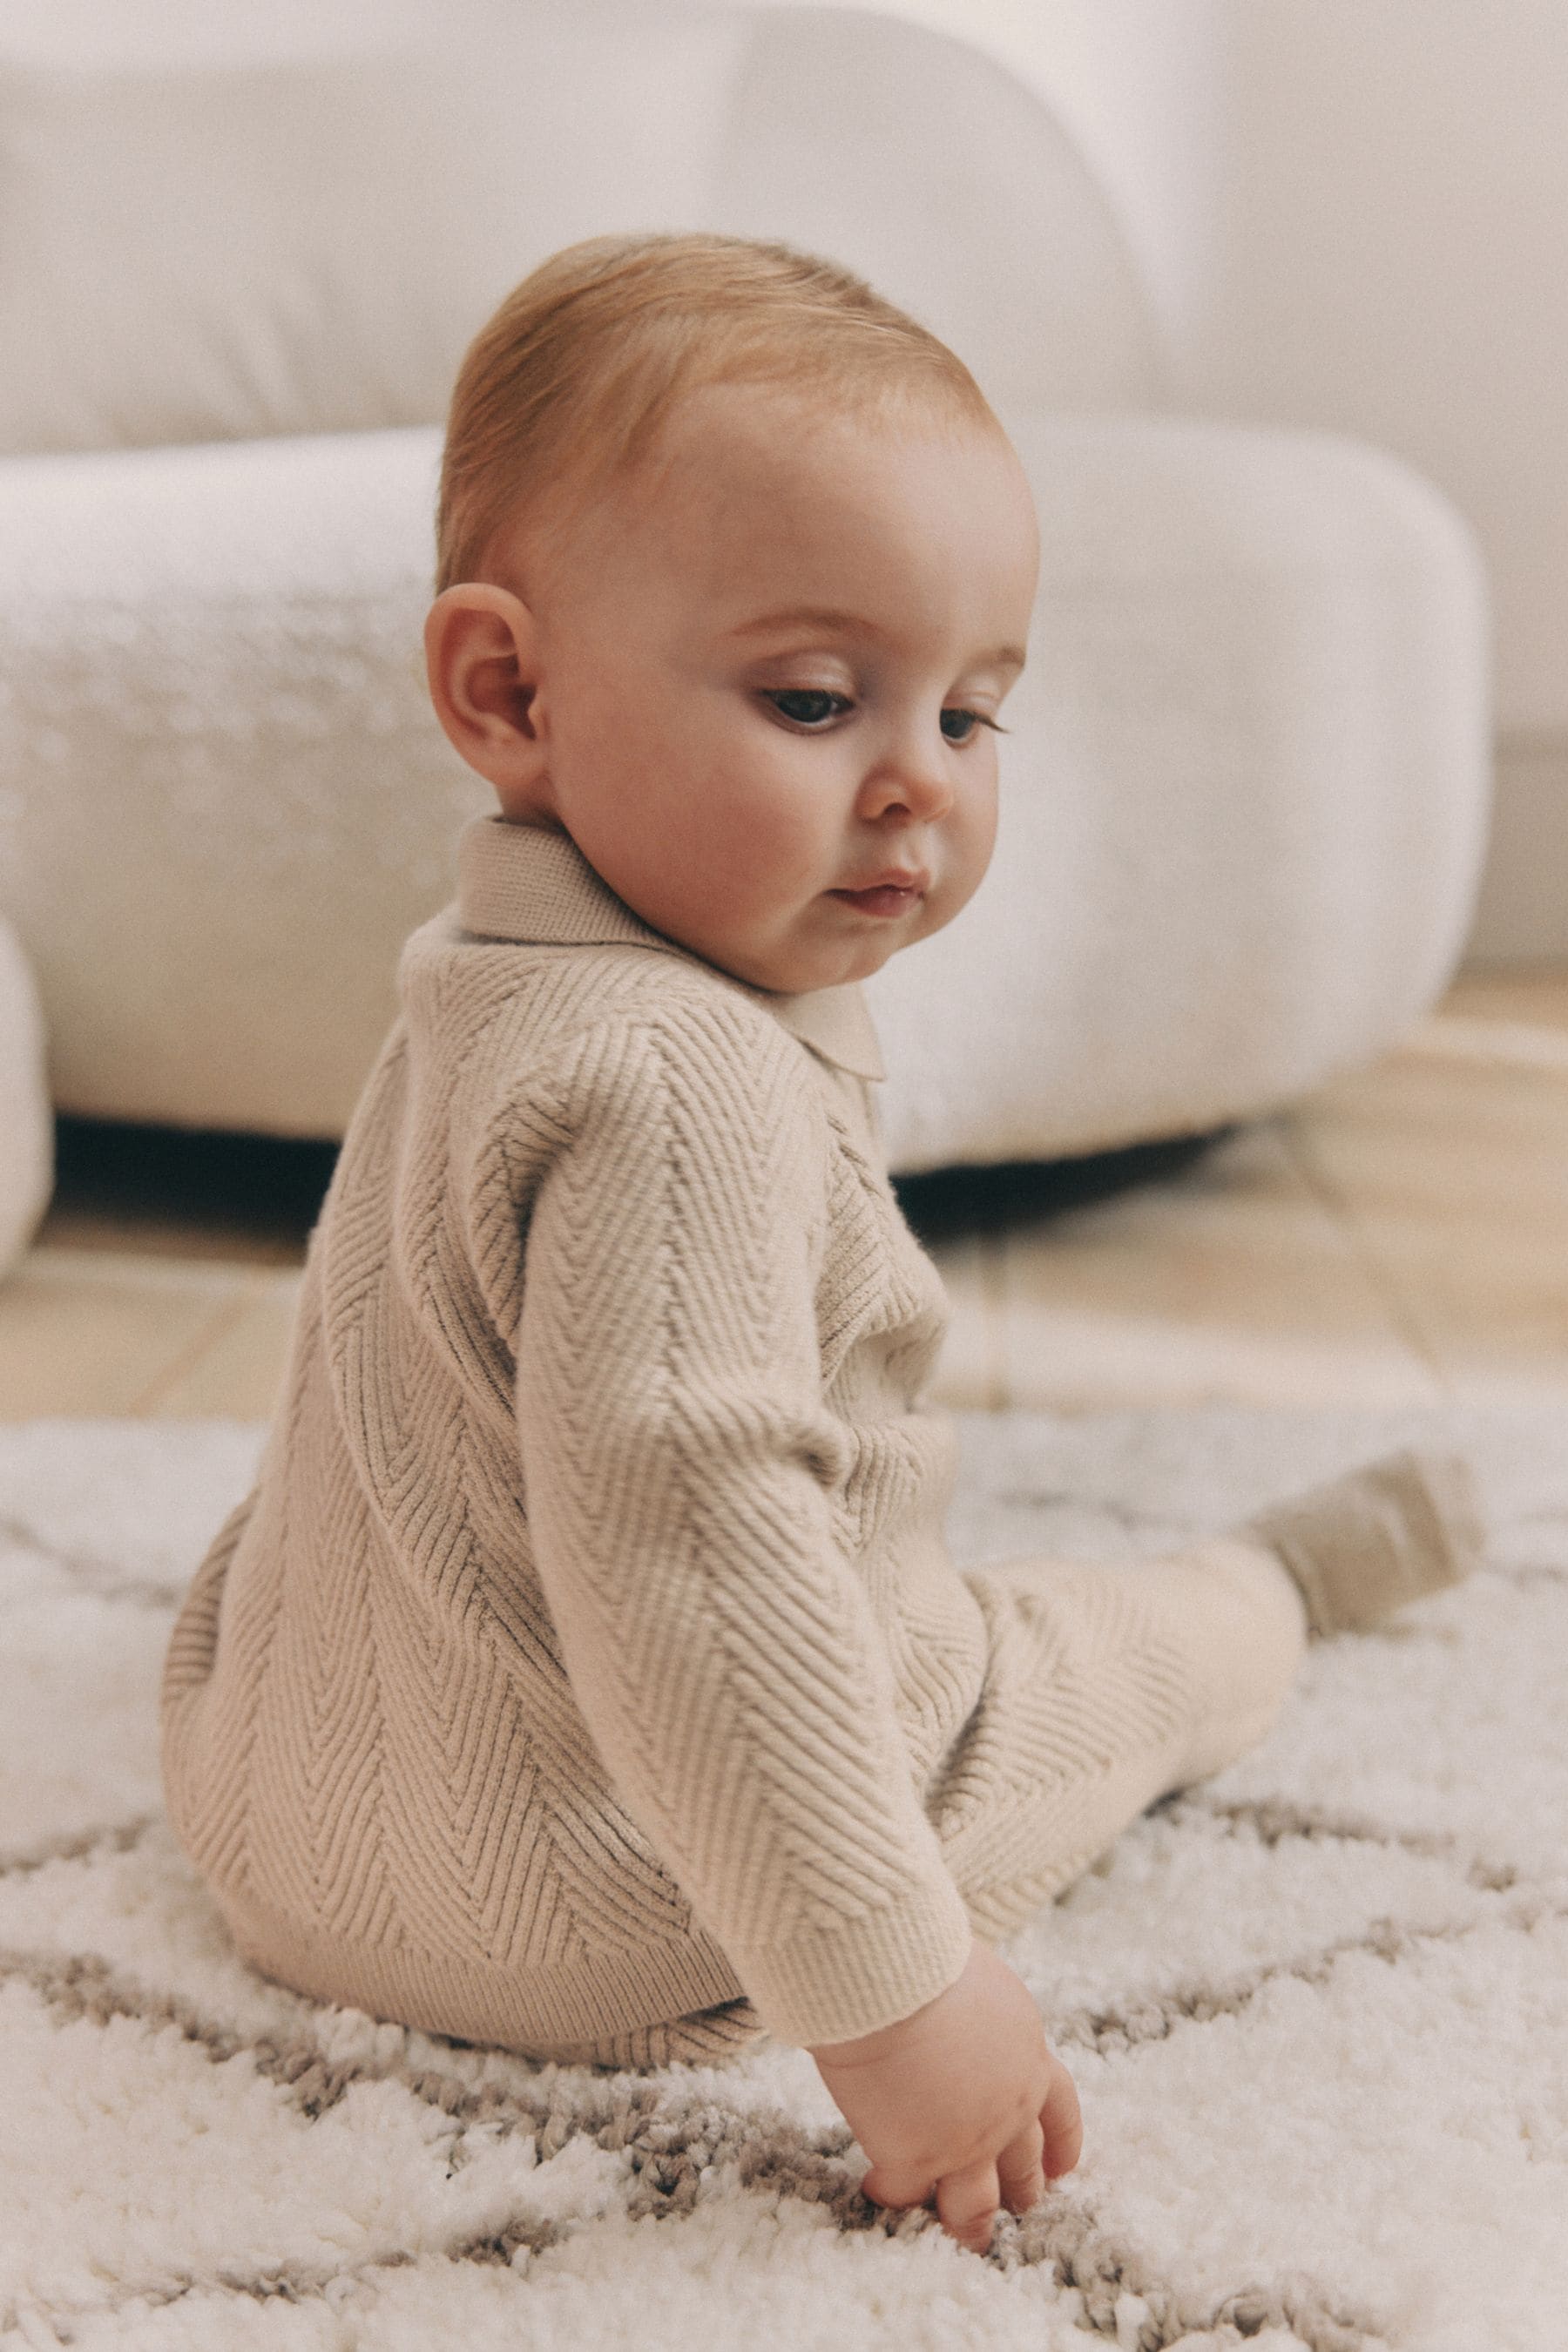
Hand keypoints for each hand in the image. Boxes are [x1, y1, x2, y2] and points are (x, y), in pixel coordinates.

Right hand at [809, 1934, 1081, 2253]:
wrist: (889, 1975)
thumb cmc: (925, 1955)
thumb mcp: (983, 1986)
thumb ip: (986, 2024)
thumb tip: (967, 2026)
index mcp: (1029, 2058)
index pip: (1061, 2113)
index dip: (1059, 2146)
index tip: (1060, 2170)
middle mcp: (1008, 2109)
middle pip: (1024, 2169)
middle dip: (1019, 2192)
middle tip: (1010, 2207)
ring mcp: (964, 2143)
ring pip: (976, 2206)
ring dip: (968, 2223)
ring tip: (959, 2233)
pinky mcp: (915, 2159)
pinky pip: (904, 2193)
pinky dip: (890, 2193)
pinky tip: (875, 2185)